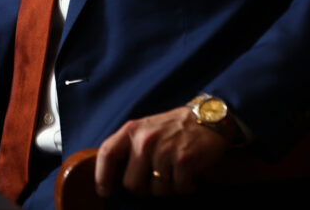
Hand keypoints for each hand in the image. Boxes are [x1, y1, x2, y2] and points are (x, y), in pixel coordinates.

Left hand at [95, 106, 229, 197]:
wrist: (207, 117)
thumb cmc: (173, 128)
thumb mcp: (145, 129)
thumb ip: (129, 148)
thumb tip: (113, 179)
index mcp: (132, 130)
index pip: (107, 154)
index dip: (101, 176)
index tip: (104, 191)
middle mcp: (145, 140)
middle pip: (131, 184)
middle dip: (143, 189)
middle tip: (156, 179)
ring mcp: (164, 150)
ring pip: (156, 191)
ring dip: (167, 188)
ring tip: (174, 173)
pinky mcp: (183, 160)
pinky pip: (178, 189)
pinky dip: (184, 187)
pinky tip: (188, 174)